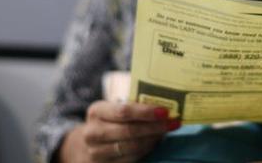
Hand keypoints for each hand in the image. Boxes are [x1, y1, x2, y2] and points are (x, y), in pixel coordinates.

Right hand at [57, 101, 179, 162]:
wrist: (88, 143)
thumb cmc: (109, 120)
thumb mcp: (113, 108)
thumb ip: (133, 105)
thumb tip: (163, 104)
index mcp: (96, 111)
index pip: (124, 111)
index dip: (146, 112)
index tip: (165, 111)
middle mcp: (93, 132)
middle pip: (130, 131)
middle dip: (155, 127)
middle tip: (173, 123)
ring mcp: (96, 152)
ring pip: (132, 147)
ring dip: (153, 140)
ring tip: (164, 132)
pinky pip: (131, 159)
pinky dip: (146, 150)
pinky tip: (154, 143)